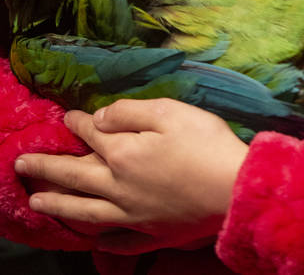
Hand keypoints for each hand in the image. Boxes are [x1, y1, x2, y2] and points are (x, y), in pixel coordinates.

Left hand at [16, 100, 247, 253]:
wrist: (234, 189)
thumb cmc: (205, 143)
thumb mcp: (168, 111)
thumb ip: (128, 113)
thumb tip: (97, 120)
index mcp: (123, 153)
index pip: (91, 135)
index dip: (77, 123)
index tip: (67, 117)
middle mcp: (119, 186)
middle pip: (75, 176)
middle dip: (46, 167)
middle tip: (21, 165)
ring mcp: (133, 214)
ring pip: (85, 211)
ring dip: (58, 204)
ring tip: (37, 201)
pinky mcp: (152, 233)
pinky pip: (118, 241)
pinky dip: (102, 240)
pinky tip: (94, 241)